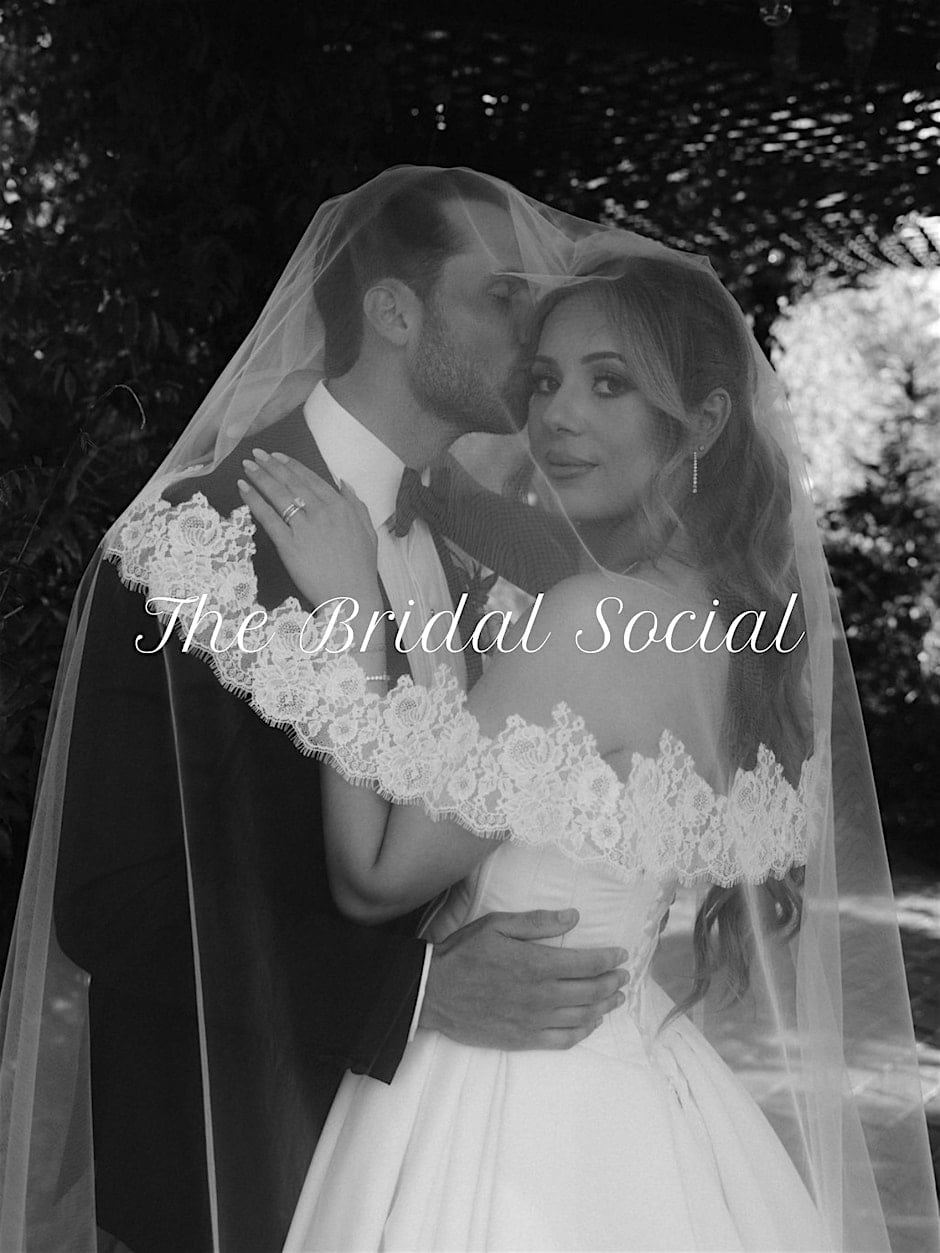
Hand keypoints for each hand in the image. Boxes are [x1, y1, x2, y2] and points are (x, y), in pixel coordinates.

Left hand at [236, 449, 379, 608]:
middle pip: (291, 482)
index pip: (311, 479)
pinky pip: (268, 517)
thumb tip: (344, 484)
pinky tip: (244, 489)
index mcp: (341, 507)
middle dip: (271, 465)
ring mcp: (305, 527)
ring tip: (247, 467)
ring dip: (260, 477)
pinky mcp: (289, 544)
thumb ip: (356, 505)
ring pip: (279, 495)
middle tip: (256, 454)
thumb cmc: (360, 569)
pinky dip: (254, 501)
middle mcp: (322, 512)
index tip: (277, 457)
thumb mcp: (368, 532)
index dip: (291, 465)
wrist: (351, 597)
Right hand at [419, 909, 628, 1049]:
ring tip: (616, 998)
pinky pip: (564, 1039)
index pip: (586, 964)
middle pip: (590, 991)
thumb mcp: (497, 925)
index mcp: (535, 964)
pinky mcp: (524, 1039)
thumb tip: (573, 917)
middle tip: (624, 975)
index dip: (609, 959)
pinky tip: (591, 1023)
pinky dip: (583, 1032)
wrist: (433, 992)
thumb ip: (537, 922)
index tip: (621, 954)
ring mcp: (533, 1020)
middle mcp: (540, 995)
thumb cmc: (464, 953)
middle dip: (612, 982)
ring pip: (582, 1017)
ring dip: (604, 1007)